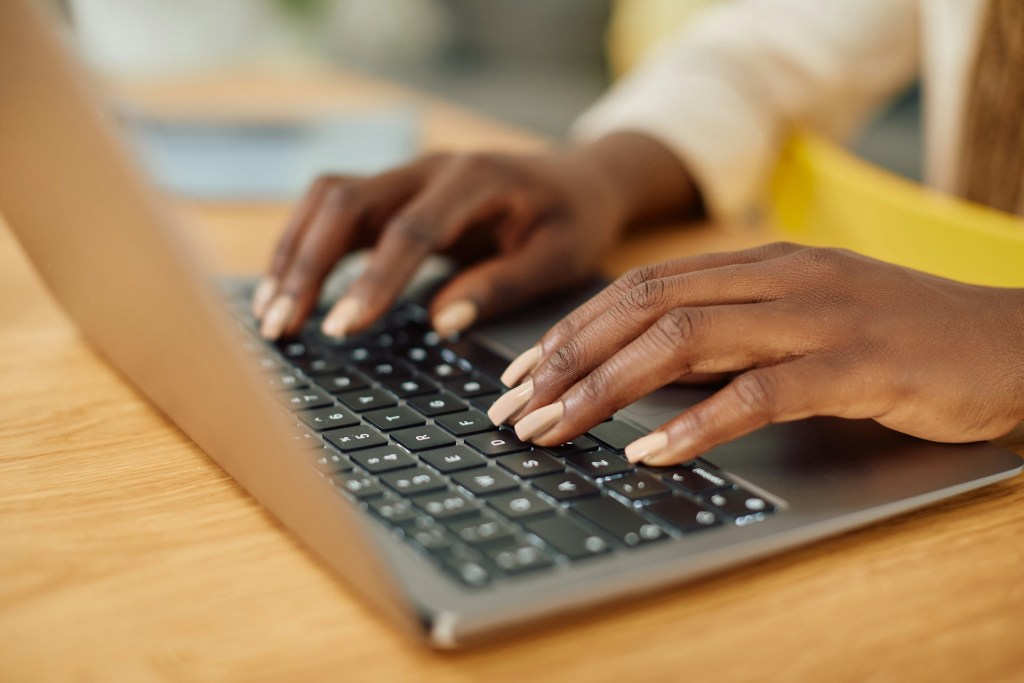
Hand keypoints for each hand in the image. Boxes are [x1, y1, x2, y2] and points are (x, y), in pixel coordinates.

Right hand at [251, 133, 698, 339]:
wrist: (577, 179)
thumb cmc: (571, 220)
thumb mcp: (558, 258)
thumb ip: (501, 285)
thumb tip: (441, 323)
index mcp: (476, 180)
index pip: (411, 230)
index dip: (373, 281)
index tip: (344, 329)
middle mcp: (429, 168)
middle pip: (347, 202)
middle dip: (308, 265)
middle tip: (282, 327)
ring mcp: (406, 176)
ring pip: (327, 200)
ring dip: (295, 254)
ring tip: (273, 315)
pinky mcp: (394, 193)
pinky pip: (334, 211)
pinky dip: (306, 247)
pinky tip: (288, 290)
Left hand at [488, 243, 1023, 465]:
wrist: (1008, 341)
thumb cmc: (894, 337)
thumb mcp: (797, 321)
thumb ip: (726, 337)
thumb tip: (636, 374)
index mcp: (757, 264)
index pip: (637, 287)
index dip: (570, 329)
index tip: (521, 373)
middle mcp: (777, 279)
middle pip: (643, 307)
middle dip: (565, 359)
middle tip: (513, 408)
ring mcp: (816, 316)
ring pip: (684, 342)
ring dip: (606, 389)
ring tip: (555, 428)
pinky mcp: (856, 364)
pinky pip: (759, 393)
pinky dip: (697, 422)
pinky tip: (652, 452)